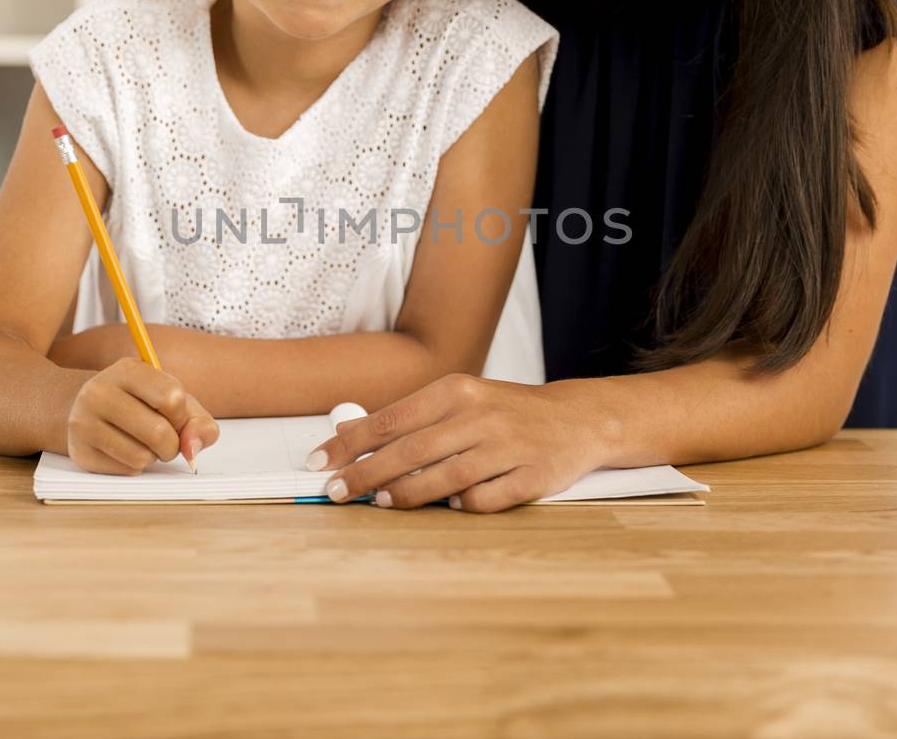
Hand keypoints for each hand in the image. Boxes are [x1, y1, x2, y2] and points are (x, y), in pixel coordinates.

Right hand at [67, 358, 221, 475]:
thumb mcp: (173, 401)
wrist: (91, 410)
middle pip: (158, 432)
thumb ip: (198, 422)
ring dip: (153, 457)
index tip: (174, 416)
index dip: (181, 415)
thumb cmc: (142, 404)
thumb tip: (192, 450)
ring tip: (144, 444)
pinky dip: (135, 466)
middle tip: (165, 440)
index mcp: (127, 370)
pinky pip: (125, 470)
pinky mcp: (80, 452)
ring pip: (141, 456)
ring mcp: (84, 422)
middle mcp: (99, 392)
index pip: (172, 398)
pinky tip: (126, 451)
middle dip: (172, 445)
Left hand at [306, 374, 604, 512]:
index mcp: (458, 390)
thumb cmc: (505, 413)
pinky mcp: (533, 476)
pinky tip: (448, 506)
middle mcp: (482, 415)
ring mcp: (509, 446)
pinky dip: (462, 505)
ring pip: (445, 477)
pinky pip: (485, 499)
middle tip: (337, 493)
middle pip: (412, 450)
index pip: (392, 419)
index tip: (319, 463)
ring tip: (380, 503)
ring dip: (407, 494)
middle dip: (366, 474)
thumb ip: (406, 418)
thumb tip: (346, 435)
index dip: (351, 445)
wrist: (577, 419)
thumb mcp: (457, 401)